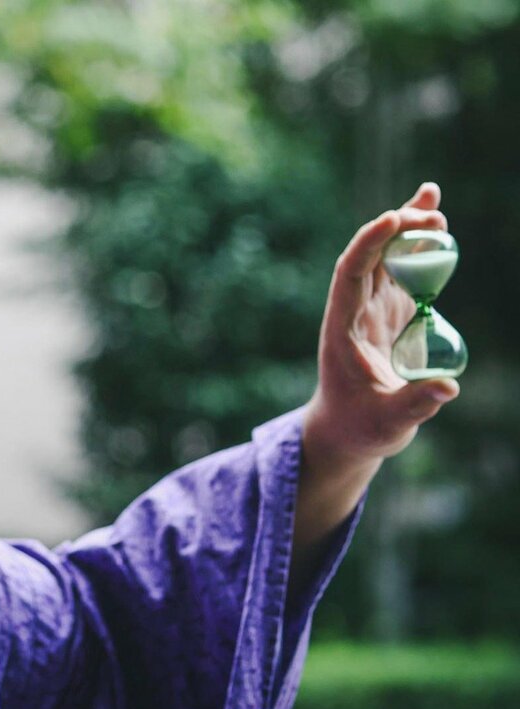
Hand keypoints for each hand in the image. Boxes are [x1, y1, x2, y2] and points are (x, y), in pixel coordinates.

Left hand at [304, 182, 459, 467]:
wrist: (346, 431)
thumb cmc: (361, 429)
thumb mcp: (388, 423)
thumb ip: (414, 404)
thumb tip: (447, 386)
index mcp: (342, 330)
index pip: (349, 276)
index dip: (368, 245)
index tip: (391, 219)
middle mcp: (353, 312)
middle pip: (368, 258)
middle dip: (394, 228)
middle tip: (431, 212)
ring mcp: (371, 310)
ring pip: (385, 258)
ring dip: (405, 228)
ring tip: (431, 196)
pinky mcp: (390, 313)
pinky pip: (403, 273)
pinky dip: (418, 248)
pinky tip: (437, 225)